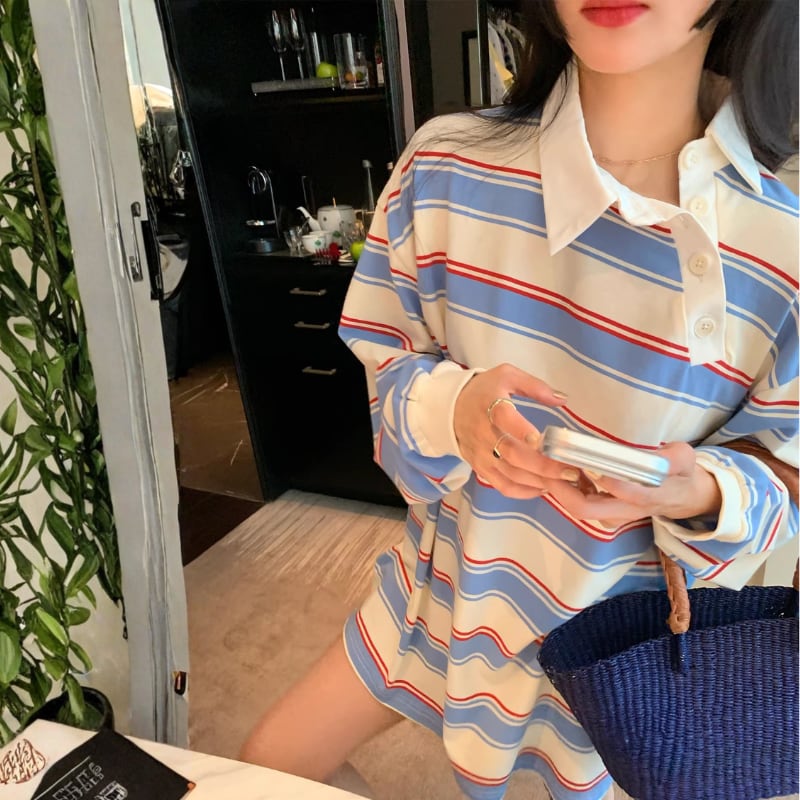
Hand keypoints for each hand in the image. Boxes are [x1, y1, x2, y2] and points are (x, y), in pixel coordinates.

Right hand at [453, 363, 574, 498]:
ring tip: (565, 481)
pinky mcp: (481, 468)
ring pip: (511, 474)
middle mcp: (485, 434)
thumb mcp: (507, 375)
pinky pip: (503, 486)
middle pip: (513, 455)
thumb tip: (562, 398)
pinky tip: (543, 487)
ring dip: (539, 481)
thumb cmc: (483, 391)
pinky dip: (524, 491)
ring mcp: (482, 455)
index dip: (522, 431)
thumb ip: (535, 386)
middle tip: (570, 471)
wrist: (449, 408)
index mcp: (491, 406)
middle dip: (543, 466)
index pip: (504, 419)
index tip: (542, 439)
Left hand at [541, 442, 721, 527]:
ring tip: (548, 460)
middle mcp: (626, 510)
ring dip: (560, 487)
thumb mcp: (685, 459)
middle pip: (587, 508)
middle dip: (562, 488)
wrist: (684, 498)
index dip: (607, 481)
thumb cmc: (682, 474)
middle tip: (547, 461)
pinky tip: (561, 465)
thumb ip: (673, 457)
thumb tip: (658, 452)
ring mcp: (613, 514)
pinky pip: (580, 503)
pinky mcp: (605, 512)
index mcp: (650, 496)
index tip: (588, 464)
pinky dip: (565, 487)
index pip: (626, 494)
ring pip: (579, 508)